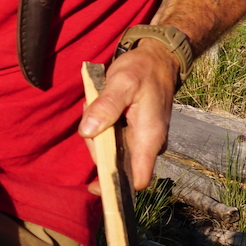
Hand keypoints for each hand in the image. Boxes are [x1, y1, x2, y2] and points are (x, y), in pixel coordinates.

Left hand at [79, 40, 182, 189]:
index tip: (94, 186)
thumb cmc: (143, 69)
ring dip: (97, 132)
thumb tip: (88, 131)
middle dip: (97, 145)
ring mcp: (140, 139)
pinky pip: (111, 140)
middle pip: (116, 166)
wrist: (157, 58)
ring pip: (110, 152)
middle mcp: (147, 144)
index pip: (137, 179)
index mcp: (149, 138)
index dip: (117, 187)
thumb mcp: (122, 82)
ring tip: (98, 103)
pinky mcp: (133, 133)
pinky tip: (100, 106)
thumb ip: (106, 107)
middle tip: (92, 111)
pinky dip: (101, 126)